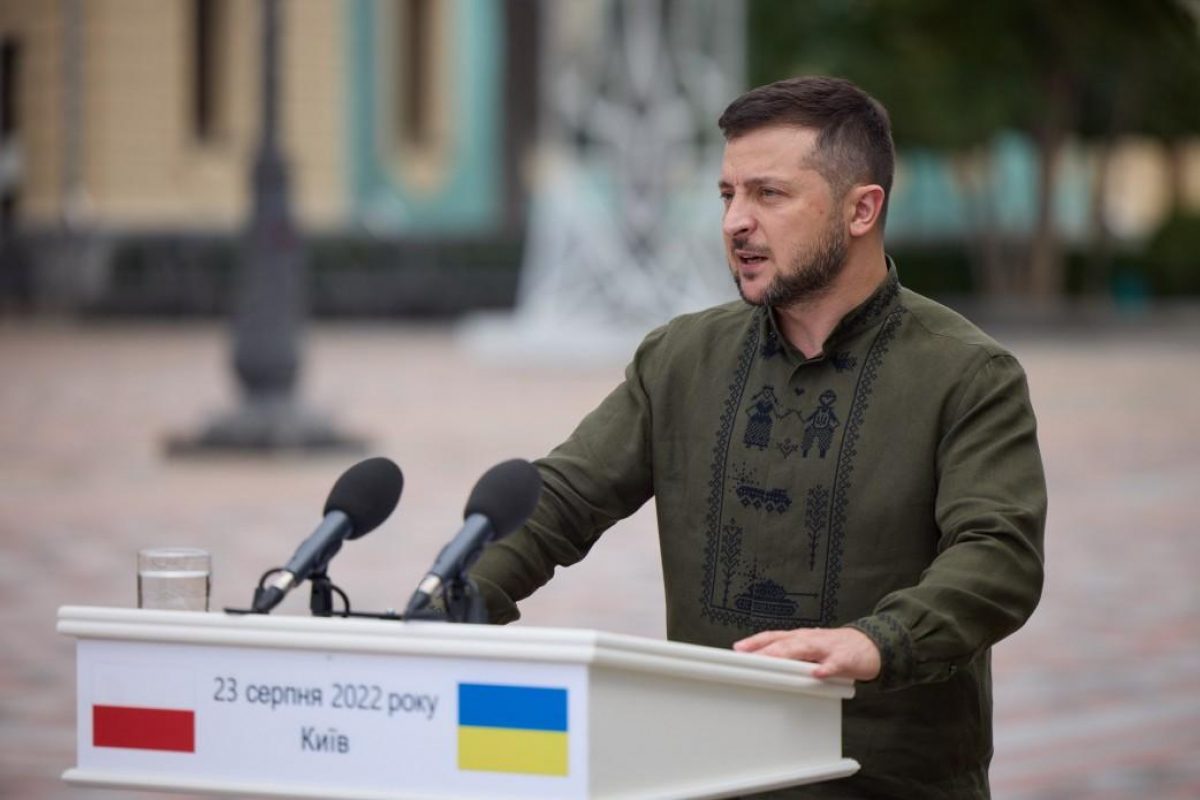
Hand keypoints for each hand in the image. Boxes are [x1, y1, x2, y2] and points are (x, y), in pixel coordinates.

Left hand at [732, 627, 881, 680]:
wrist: (871, 645)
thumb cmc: (835, 648)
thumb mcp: (810, 649)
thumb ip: (791, 656)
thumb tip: (764, 666)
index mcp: (800, 638)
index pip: (773, 637)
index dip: (756, 642)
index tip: (738, 649)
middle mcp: (810, 639)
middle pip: (784, 642)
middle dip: (765, 649)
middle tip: (747, 657)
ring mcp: (827, 648)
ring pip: (805, 648)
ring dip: (787, 654)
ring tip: (771, 661)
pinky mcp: (845, 659)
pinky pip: (834, 664)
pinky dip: (825, 668)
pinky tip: (817, 674)